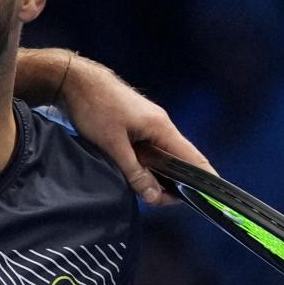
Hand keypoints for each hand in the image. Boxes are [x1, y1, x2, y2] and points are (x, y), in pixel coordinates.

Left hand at [57, 55, 213, 205]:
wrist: (74, 82)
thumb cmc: (94, 107)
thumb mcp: (113, 145)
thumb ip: (134, 172)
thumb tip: (154, 196)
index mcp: (161, 127)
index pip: (192, 157)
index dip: (203, 179)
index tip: (209, 198)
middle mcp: (159, 127)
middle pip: (177, 161)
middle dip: (173, 184)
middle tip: (159, 203)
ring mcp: (146, 127)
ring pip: (159, 158)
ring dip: (156, 176)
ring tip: (145, 194)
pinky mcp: (132, 129)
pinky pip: (146, 152)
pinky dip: (144, 167)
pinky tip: (134, 177)